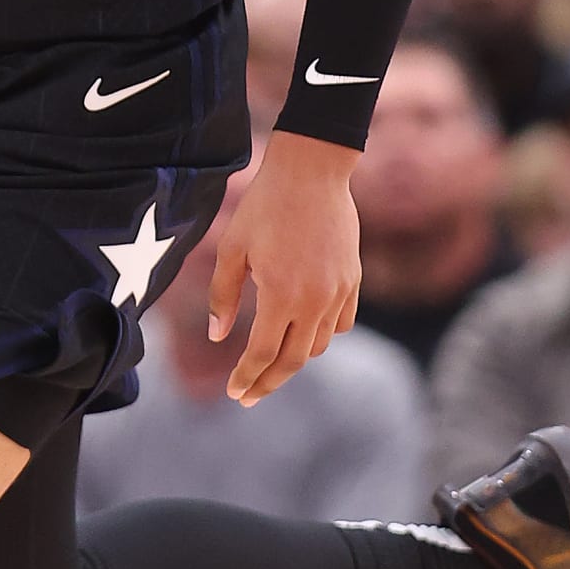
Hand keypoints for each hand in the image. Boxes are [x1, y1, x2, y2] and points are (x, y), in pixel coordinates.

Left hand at [207, 133, 360, 404]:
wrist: (312, 172)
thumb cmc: (264, 206)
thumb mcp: (232, 249)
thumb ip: (223, 296)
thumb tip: (217, 336)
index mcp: (281, 295)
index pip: (262, 354)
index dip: (246, 378)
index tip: (235, 393)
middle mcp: (315, 300)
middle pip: (294, 361)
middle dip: (269, 383)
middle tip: (249, 396)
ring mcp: (339, 291)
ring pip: (319, 345)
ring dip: (295, 359)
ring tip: (271, 362)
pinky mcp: (352, 280)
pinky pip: (341, 324)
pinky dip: (322, 335)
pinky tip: (303, 333)